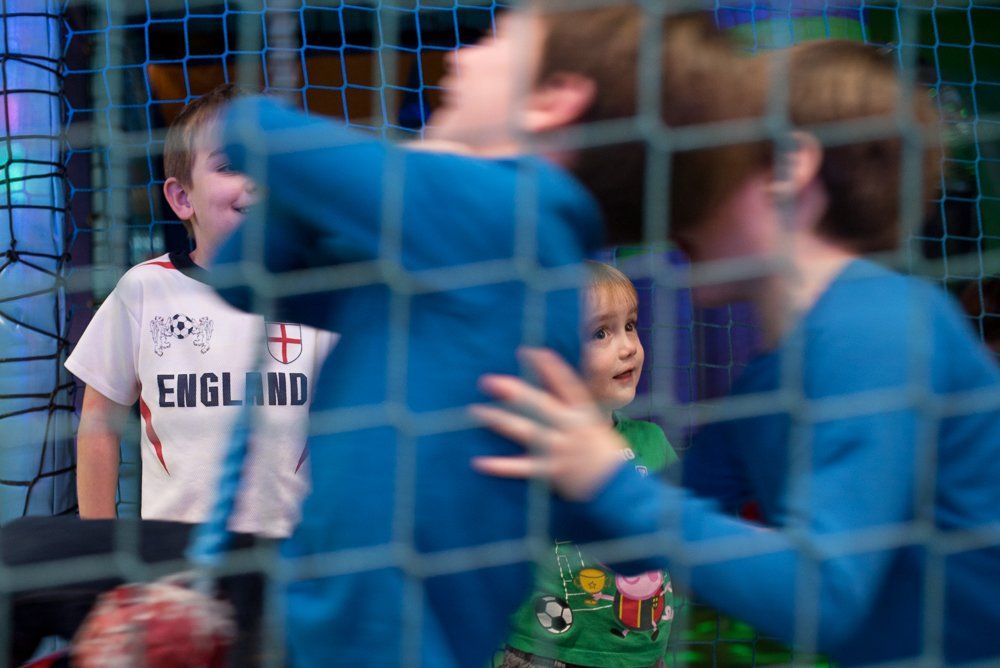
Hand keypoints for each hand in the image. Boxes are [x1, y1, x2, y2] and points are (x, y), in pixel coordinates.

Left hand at [470, 347, 628, 500]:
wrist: (617, 486)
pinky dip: (500, 467)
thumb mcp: (597, 424)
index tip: (529, 352)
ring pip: (525, 431)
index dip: (547, 367)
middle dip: (514, 391)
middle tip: (490, 381)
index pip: (566, 383)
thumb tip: (557, 389)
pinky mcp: (551, 471)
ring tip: (477, 411)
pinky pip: (522, 468)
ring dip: (500, 420)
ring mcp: (559, 449)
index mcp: (583, 413)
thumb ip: (576, 409)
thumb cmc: (606, 453)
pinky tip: (480, 462)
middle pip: (539, 404)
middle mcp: (570, 427)